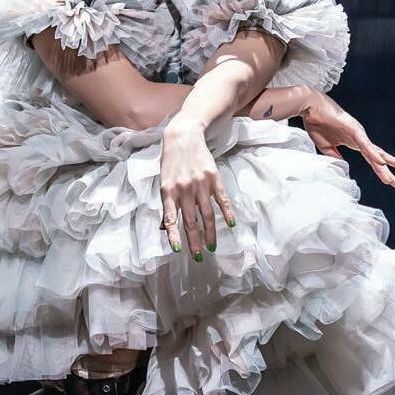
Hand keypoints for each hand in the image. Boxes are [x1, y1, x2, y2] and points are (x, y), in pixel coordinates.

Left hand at [159, 115, 235, 259]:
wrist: (183, 137)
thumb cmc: (171, 162)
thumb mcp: (164, 181)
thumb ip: (167, 204)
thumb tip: (164, 227)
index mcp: (168, 191)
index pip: (170, 218)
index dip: (174, 234)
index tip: (177, 249)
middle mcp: (184, 189)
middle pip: (191, 221)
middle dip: (195, 241)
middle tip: (198, 257)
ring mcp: (200, 184)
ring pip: (207, 214)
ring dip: (210, 233)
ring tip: (212, 247)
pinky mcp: (213, 178)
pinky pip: (222, 199)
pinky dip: (227, 212)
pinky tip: (231, 224)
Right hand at [299, 90, 394, 187]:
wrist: (310, 107)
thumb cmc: (316, 122)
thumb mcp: (326, 146)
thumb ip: (335, 156)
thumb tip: (342, 166)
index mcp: (353, 142)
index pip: (370, 158)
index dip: (379, 169)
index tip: (388, 180)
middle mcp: (359, 138)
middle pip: (376, 157)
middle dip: (386, 172)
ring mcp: (357, 133)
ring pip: (373, 153)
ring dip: (383, 166)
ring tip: (391, 179)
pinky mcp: (353, 129)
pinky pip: (365, 144)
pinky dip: (373, 154)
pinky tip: (381, 162)